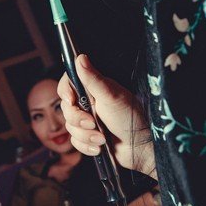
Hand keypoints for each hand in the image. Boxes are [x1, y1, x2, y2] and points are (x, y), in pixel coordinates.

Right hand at [58, 53, 155, 178]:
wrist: (140, 147)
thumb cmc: (130, 118)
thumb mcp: (111, 96)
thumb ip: (92, 78)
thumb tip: (80, 57)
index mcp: (93, 88)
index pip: (68, 84)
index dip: (66, 93)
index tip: (71, 101)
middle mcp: (89, 103)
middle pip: (66, 108)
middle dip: (78, 120)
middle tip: (93, 123)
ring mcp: (88, 120)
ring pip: (70, 127)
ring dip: (85, 136)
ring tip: (102, 138)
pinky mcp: (88, 137)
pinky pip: (75, 141)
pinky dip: (86, 146)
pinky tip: (99, 147)